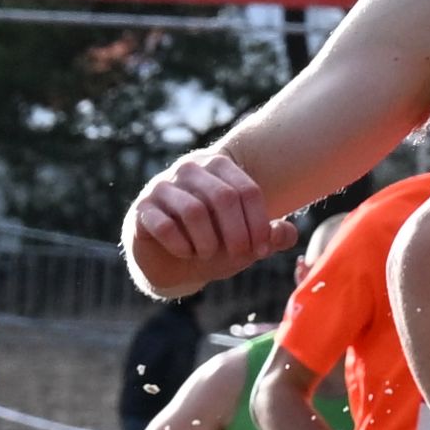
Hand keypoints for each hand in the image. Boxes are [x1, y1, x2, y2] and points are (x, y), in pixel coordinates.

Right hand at [122, 148, 286, 302]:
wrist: (171, 263)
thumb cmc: (215, 243)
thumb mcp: (247, 242)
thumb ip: (271, 237)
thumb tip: (287, 233)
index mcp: (219, 167)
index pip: (248, 190)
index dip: (259, 224)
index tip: (261, 250)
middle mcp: (190, 169)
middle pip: (223, 198)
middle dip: (237, 234)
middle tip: (240, 256)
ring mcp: (162, 186)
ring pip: (194, 211)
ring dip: (208, 242)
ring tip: (209, 254)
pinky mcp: (142, 209)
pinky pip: (165, 226)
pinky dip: (182, 246)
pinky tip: (186, 253)